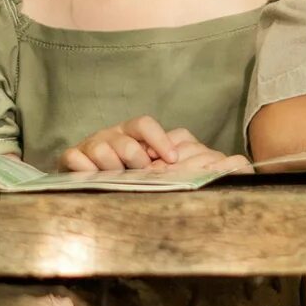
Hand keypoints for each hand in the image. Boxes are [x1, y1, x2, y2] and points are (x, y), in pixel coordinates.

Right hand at [62, 117, 206, 172]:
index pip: (144, 124)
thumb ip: (180, 161)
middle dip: (135, 160)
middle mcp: (111, 135)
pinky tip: (92, 178)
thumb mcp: (154, 165)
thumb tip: (233, 165)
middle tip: (140, 175)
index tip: (172, 161)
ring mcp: (90, 145)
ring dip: (111, 168)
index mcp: (132, 133)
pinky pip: (75, 158)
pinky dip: (84, 168)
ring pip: (100, 149)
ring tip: (117, 180)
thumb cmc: (126, 173)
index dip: (159, 140)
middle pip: (125, 141)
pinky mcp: (71, 158)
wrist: (86, 181)